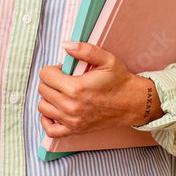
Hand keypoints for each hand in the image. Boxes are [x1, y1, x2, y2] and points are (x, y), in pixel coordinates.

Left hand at [37, 41, 162, 138]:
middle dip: (51, 81)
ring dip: (48, 98)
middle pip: (43, 90)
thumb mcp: (106, 59)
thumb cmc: (119, 81)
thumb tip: (66, 45)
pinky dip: (47, 120)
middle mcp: (71, 106)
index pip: (45, 75)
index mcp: (76, 88)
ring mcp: (72, 121)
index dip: (53, 69)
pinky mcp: (76, 130)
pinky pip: (50, 130)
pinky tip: (55, 110)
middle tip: (64, 79)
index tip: (63, 70)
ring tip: (61, 92)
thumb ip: (85, 50)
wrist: (132, 103)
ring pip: (43, 107)